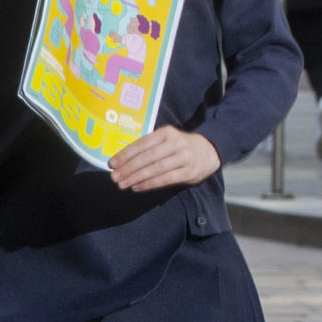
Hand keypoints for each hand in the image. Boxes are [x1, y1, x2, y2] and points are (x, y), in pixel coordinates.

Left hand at [107, 126, 221, 192]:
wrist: (209, 151)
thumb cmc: (178, 146)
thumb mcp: (165, 140)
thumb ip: (148, 147)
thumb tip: (122, 161)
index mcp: (166, 133)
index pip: (142, 144)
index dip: (125, 154)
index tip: (112, 164)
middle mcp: (176, 143)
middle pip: (147, 157)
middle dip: (128, 168)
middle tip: (114, 177)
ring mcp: (184, 157)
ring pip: (156, 169)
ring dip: (136, 177)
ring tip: (122, 184)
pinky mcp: (190, 172)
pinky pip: (166, 179)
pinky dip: (150, 184)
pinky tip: (137, 188)